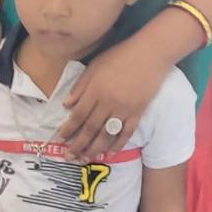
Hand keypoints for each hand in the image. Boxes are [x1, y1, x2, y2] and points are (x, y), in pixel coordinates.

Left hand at [57, 36, 170, 161]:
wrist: (152, 52)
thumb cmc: (121, 55)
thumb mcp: (94, 65)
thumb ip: (80, 86)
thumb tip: (66, 105)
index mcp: (95, 90)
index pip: (78, 115)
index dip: (68, 130)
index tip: (59, 141)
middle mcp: (108, 102)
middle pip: (90, 129)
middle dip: (77, 145)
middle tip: (69, 157)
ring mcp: (124, 109)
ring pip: (106, 135)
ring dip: (94, 149)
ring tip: (85, 159)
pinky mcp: (138, 112)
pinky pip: (126, 132)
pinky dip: (118, 144)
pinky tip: (110, 153)